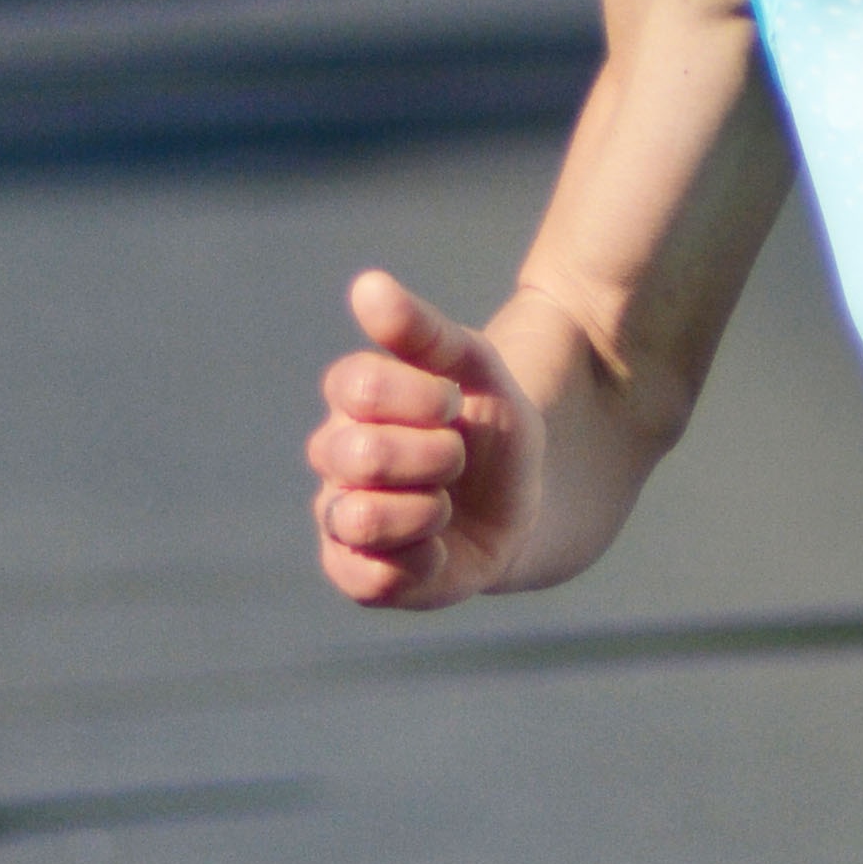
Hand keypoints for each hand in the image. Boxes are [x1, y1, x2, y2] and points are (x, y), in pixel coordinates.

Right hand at [309, 269, 541, 608]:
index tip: (455, 403)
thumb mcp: (477, 367)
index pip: (357, 388)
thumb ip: (424, 331)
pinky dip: (413, 562)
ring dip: (422, 512)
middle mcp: (335, 457)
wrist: (527, 499)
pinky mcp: (360, 573)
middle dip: (432, 458)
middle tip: (457, 458)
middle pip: (359, 456)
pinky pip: (363, 578)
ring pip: (357, 519)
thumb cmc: (491, 425)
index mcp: (353, 399)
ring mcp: (342, 516)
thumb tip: (367, 285)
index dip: (420, 399)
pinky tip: (439, 547)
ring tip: (447, 505)